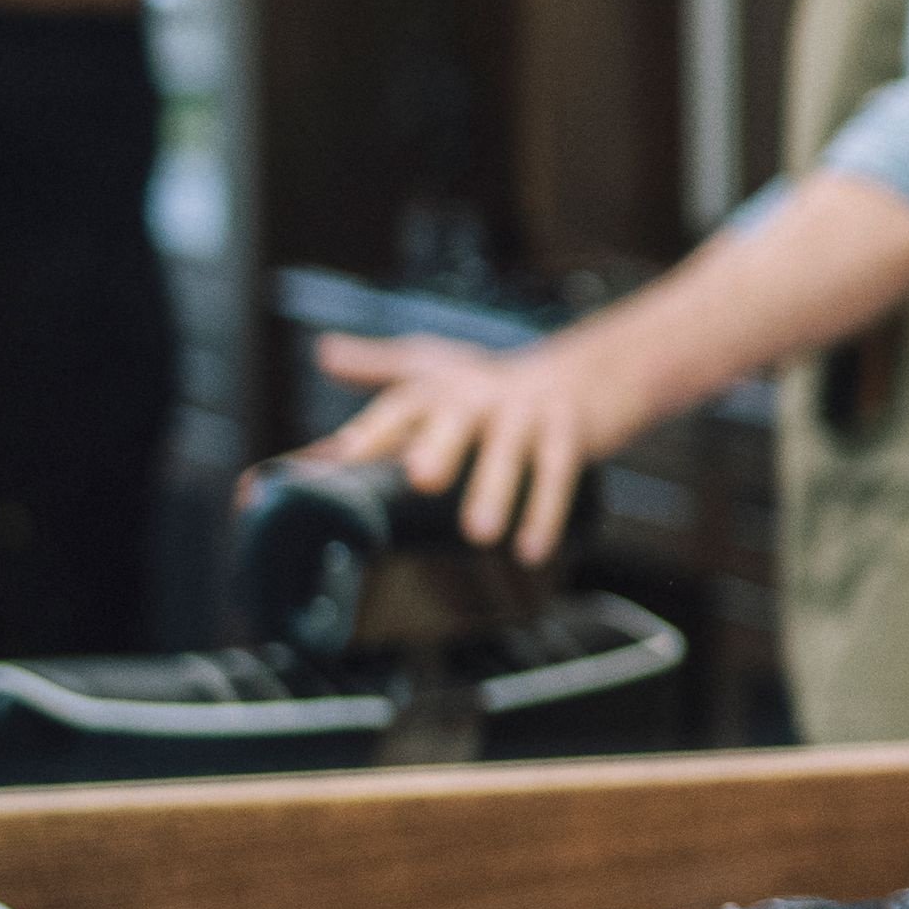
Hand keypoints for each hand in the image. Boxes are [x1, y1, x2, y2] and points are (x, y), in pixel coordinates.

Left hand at [302, 329, 624, 562]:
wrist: (583, 373)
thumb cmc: (490, 384)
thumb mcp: (436, 368)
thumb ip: (377, 368)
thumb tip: (324, 355)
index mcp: (443, 386)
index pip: (406, 403)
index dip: (376, 428)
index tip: (346, 458)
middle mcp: (483, 395)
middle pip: (460, 416)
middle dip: (442, 445)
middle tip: (422, 478)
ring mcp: (528, 413)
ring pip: (512, 450)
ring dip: (496, 490)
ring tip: (479, 535)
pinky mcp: (570, 432)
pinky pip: (558, 474)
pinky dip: (545, 513)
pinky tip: (530, 553)